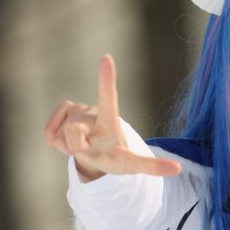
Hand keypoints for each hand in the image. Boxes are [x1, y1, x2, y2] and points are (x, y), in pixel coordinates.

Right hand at [43, 53, 182, 180]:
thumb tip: (179, 170)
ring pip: (62, 135)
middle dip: (77, 146)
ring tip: (81, 145)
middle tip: (88, 147)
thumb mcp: (131, 165)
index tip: (106, 58)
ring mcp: (76, 110)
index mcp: (110, 119)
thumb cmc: (115, 156)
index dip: (106, 80)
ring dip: (68, 147)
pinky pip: (50, 133)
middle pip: (75, 132)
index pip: (109, 98)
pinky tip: (66, 141)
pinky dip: (54, 142)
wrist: (96, 152)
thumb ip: (151, 166)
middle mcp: (93, 110)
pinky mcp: (61, 112)